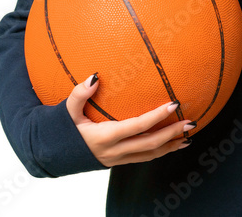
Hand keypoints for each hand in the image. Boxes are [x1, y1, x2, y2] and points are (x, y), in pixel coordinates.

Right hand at [65, 73, 193, 166]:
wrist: (50, 154)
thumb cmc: (60, 129)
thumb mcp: (66, 110)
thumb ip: (79, 94)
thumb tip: (94, 77)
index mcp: (103, 137)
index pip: (137, 126)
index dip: (157, 116)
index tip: (174, 104)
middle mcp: (112, 152)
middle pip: (149, 145)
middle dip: (172, 134)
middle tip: (191, 123)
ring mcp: (116, 160)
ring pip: (148, 156)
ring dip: (169, 147)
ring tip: (188, 137)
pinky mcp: (117, 163)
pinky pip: (142, 159)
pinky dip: (158, 152)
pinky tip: (170, 144)